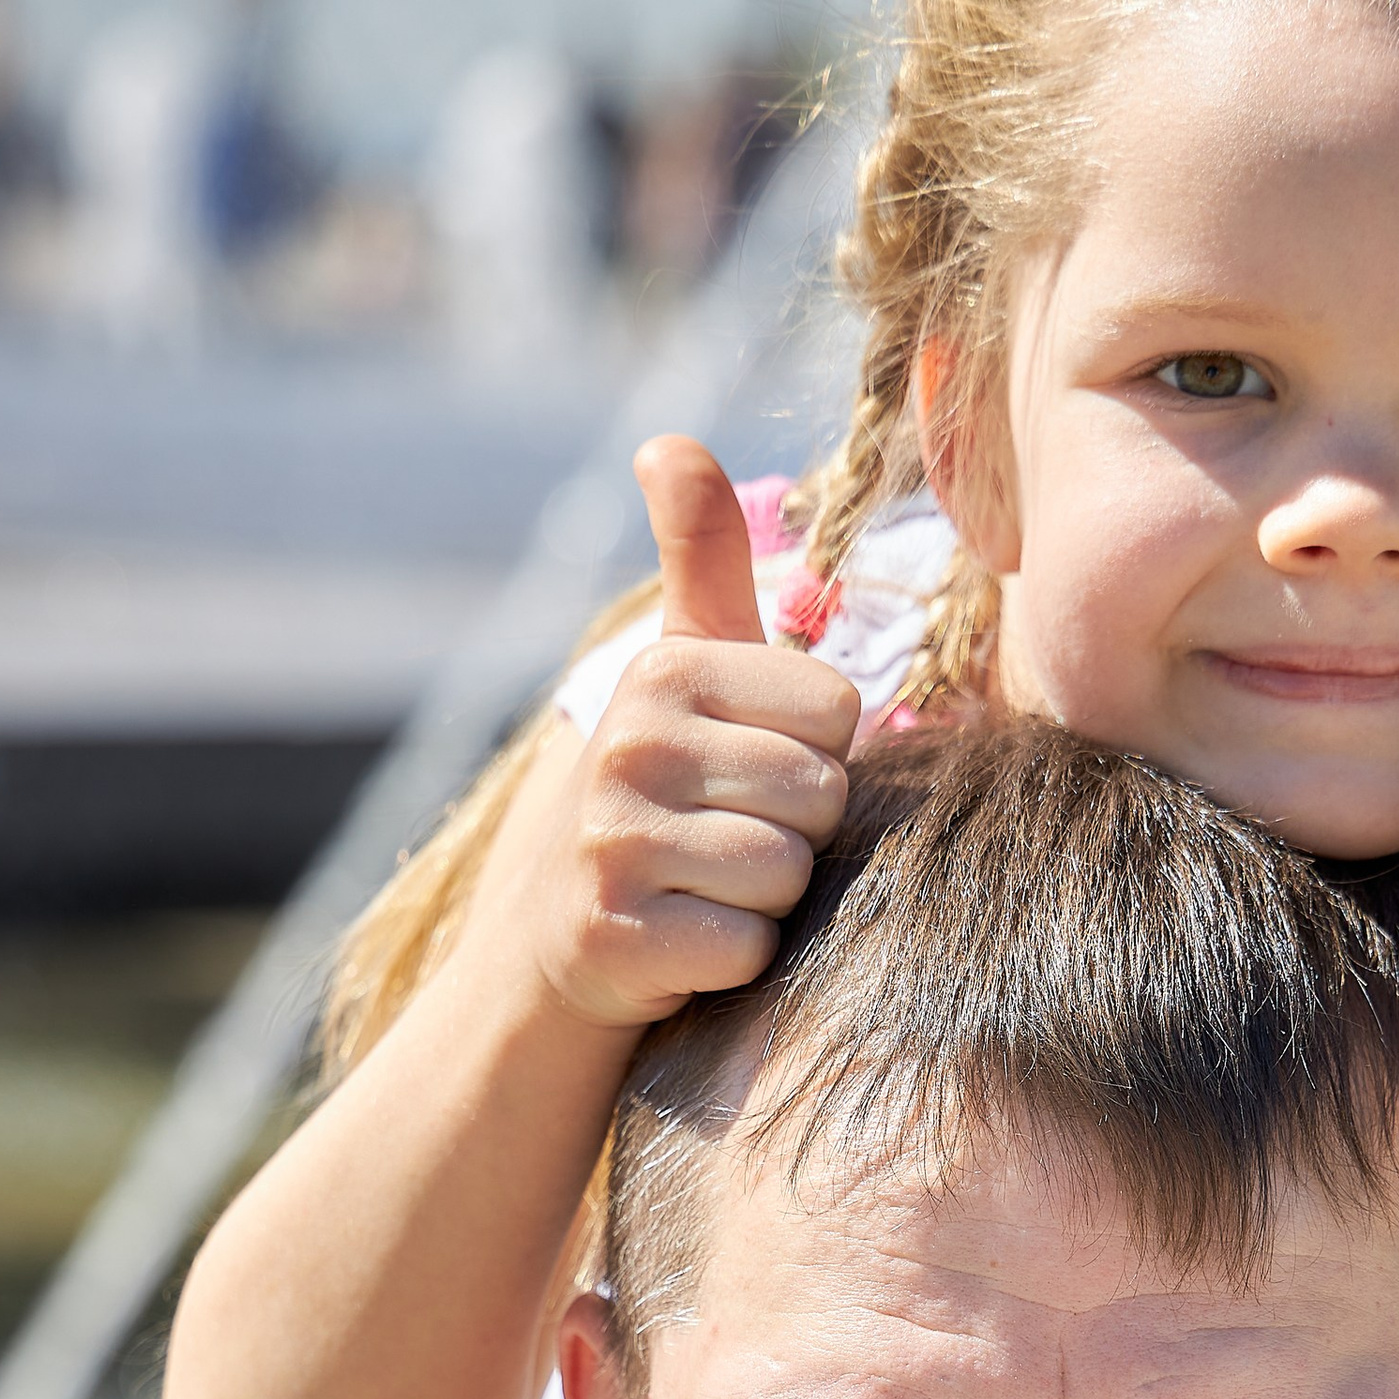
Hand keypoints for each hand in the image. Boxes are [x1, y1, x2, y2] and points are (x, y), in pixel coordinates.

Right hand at [504, 436, 861, 1032]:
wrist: (560, 944)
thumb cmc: (658, 799)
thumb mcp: (681, 671)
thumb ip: (700, 560)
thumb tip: (668, 440)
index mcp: (665, 671)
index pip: (838, 710)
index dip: (815, 755)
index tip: (747, 772)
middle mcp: (631, 743)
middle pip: (822, 793)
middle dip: (797, 831)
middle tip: (727, 840)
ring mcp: (615, 840)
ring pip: (789, 872)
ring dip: (767, 898)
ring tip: (707, 888)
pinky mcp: (616, 933)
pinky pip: (749, 946)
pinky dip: (734, 959)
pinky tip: (686, 942)